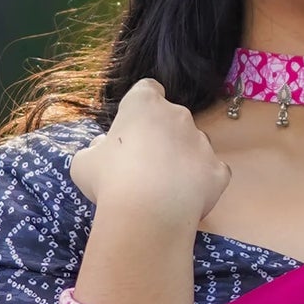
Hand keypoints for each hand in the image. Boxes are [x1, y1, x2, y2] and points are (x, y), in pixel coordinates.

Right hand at [69, 78, 231, 229]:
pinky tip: (185, 198)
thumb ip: (96, 149)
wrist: (148, 213)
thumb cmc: (110, 180)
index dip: (141, 106)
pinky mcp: (219, 170)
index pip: (147, 89)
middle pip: (172, 119)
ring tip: (164, 187)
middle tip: (144, 165)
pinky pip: (211, 170)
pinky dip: (202, 181)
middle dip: (162, 136)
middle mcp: (178, 115)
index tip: (134, 126)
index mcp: (144, 104)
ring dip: (183, 158)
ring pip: (194, 144)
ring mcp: (203, 141)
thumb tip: (103, 147)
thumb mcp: (85, 163)